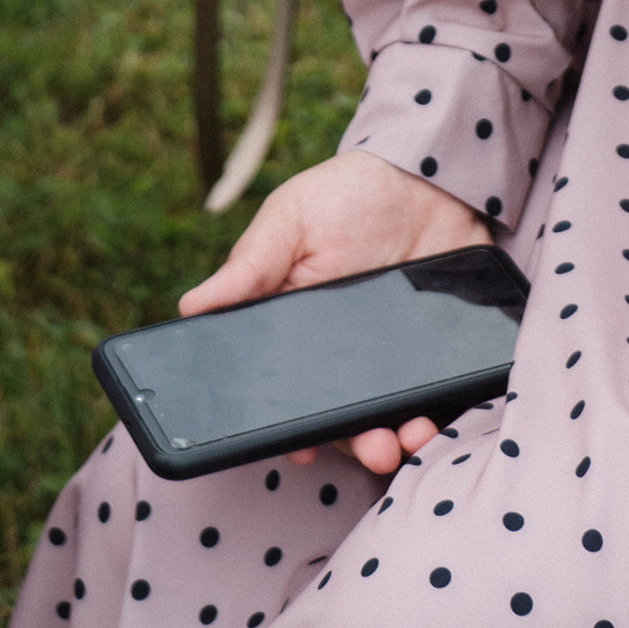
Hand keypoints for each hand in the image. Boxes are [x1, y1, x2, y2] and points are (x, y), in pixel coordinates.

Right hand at [180, 150, 491, 473]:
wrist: (430, 178)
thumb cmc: (348, 195)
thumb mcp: (291, 221)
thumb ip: (250, 266)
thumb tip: (191, 307)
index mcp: (298, 332)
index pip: (286, 394)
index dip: (291, 428)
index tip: (300, 448)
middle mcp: (343, 356)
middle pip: (342, 418)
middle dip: (356, 442)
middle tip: (374, 449)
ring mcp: (392, 358)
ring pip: (388, 418)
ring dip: (396, 440)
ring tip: (408, 438)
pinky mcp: (435, 352)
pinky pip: (435, 396)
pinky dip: (437, 414)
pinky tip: (436, 418)